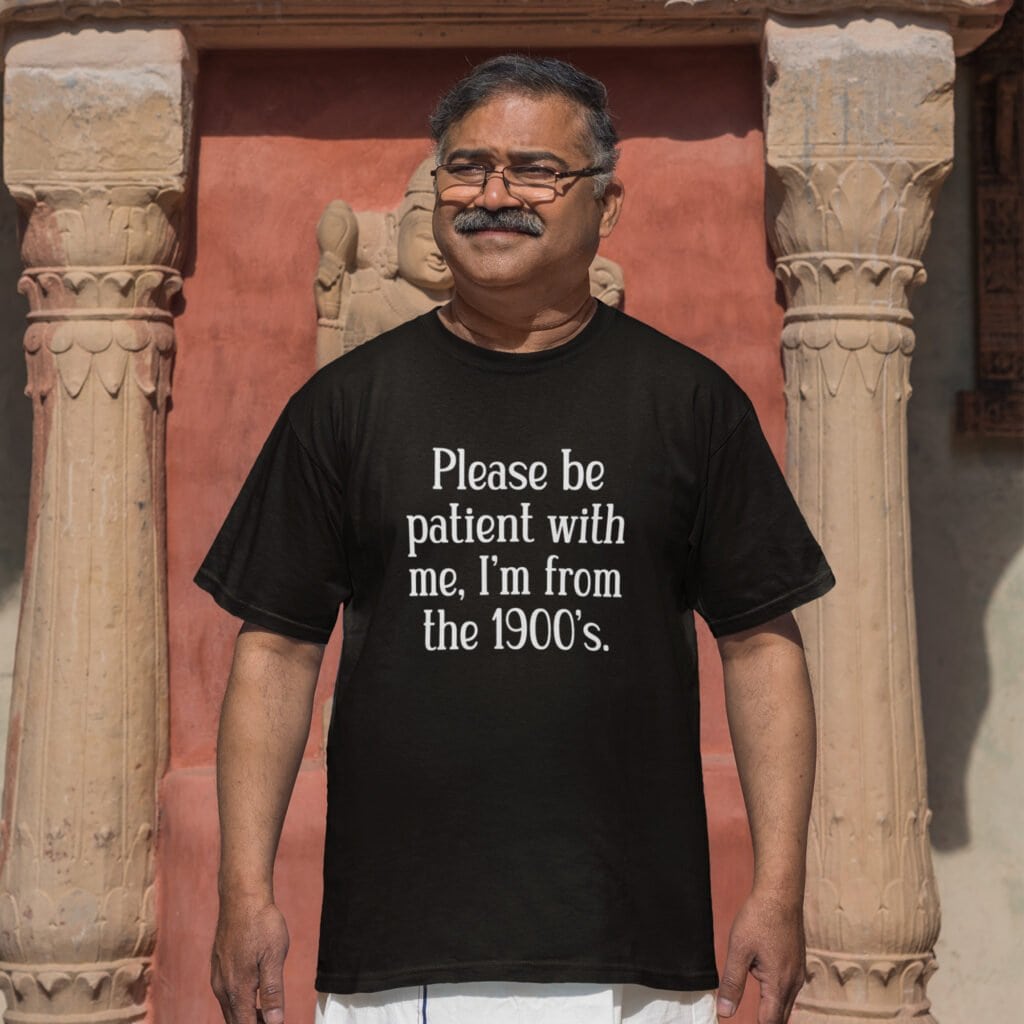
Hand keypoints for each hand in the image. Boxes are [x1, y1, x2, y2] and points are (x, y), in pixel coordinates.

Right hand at [211, 896, 289, 1023]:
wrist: (242, 896)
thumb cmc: (261, 924)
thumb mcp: (274, 958)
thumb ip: (273, 993)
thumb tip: (275, 1022)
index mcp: (237, 988)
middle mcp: (222, 986)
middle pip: (234, 1020)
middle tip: (272, 1020)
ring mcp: (218, 975)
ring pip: (230, 1007)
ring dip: (246, 1014)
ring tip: (266, 1013)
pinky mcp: (219, 965)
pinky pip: (227, 993)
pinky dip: (240, 1000)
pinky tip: (255, 992)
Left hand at [716, 890, 805, 1023]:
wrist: (780, 894)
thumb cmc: (759, 919)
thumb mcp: (739, 950)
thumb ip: (732, 983)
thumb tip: (725, 1013)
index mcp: (779, 984)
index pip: (769, 1022)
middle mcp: (794, 983)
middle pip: (781, 1017)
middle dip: (767, 1023)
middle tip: (751, 1020)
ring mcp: (799, 972)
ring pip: (787, 1004)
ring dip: (773, 1010)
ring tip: (758, 1013)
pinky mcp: (798, 962)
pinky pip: (790, 989)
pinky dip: (778, 996)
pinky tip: (768, 989)